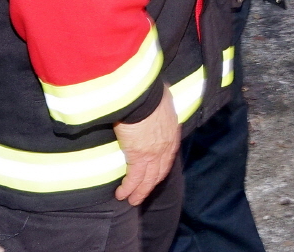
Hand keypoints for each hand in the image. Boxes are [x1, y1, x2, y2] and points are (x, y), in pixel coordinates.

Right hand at [113, 85, 178, 204]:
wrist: (143, 97)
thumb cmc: (150, 93)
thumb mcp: (163, 98)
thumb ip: (161, 104)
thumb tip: (161, 96)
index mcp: (171, 132)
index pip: (168, 155)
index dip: (162, 167)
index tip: (156, 174)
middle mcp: (165, 146)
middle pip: (159, 171)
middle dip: (151, 184)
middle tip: (143, 194)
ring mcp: (153, 153)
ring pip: (147, 179)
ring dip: (140, 191)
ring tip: (132, 200)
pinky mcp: (139, 157)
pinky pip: (133, 178)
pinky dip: (128, 188)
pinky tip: (122, 194)